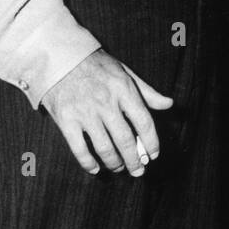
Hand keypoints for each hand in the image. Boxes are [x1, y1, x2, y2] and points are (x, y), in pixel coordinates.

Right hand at [40, 48, 173, 176]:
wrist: (59, 57)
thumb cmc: (96, 65)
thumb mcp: (124, 72)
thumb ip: (146, 91)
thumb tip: (169, 104)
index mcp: (123, 90)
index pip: (144, 122)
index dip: (152, 142)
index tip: (153, 155)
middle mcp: (106, 103)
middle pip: (126, 140)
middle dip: (134, 160)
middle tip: (138, 171)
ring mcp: (85, 113)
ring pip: (105, 148)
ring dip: (115, 163)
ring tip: (119, 168)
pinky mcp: (66, 120)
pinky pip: (80, 149)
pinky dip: (88, 163)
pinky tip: (95, 168)